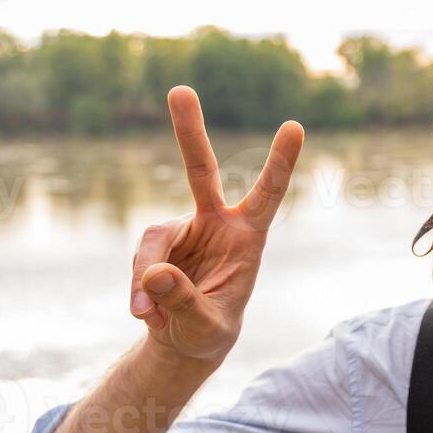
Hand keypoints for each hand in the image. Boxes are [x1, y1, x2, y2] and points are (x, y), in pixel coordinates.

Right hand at [129, 86, 303, 360]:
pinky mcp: (156, 244)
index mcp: (248, 237)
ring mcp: (183, 230)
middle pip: (200, 171)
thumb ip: (183, 303)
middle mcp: (216, 224)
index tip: (295, 125)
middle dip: (188, 131)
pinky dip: (137, 289)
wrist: (183, 342)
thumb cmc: (209, 331)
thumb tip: (154, 273)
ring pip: (153, 241)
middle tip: (180, 90)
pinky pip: (140, 261)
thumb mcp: (203, 327)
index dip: (280, 162)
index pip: (268, 194)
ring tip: (147, 315)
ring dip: (145, 278)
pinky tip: (144, 315)